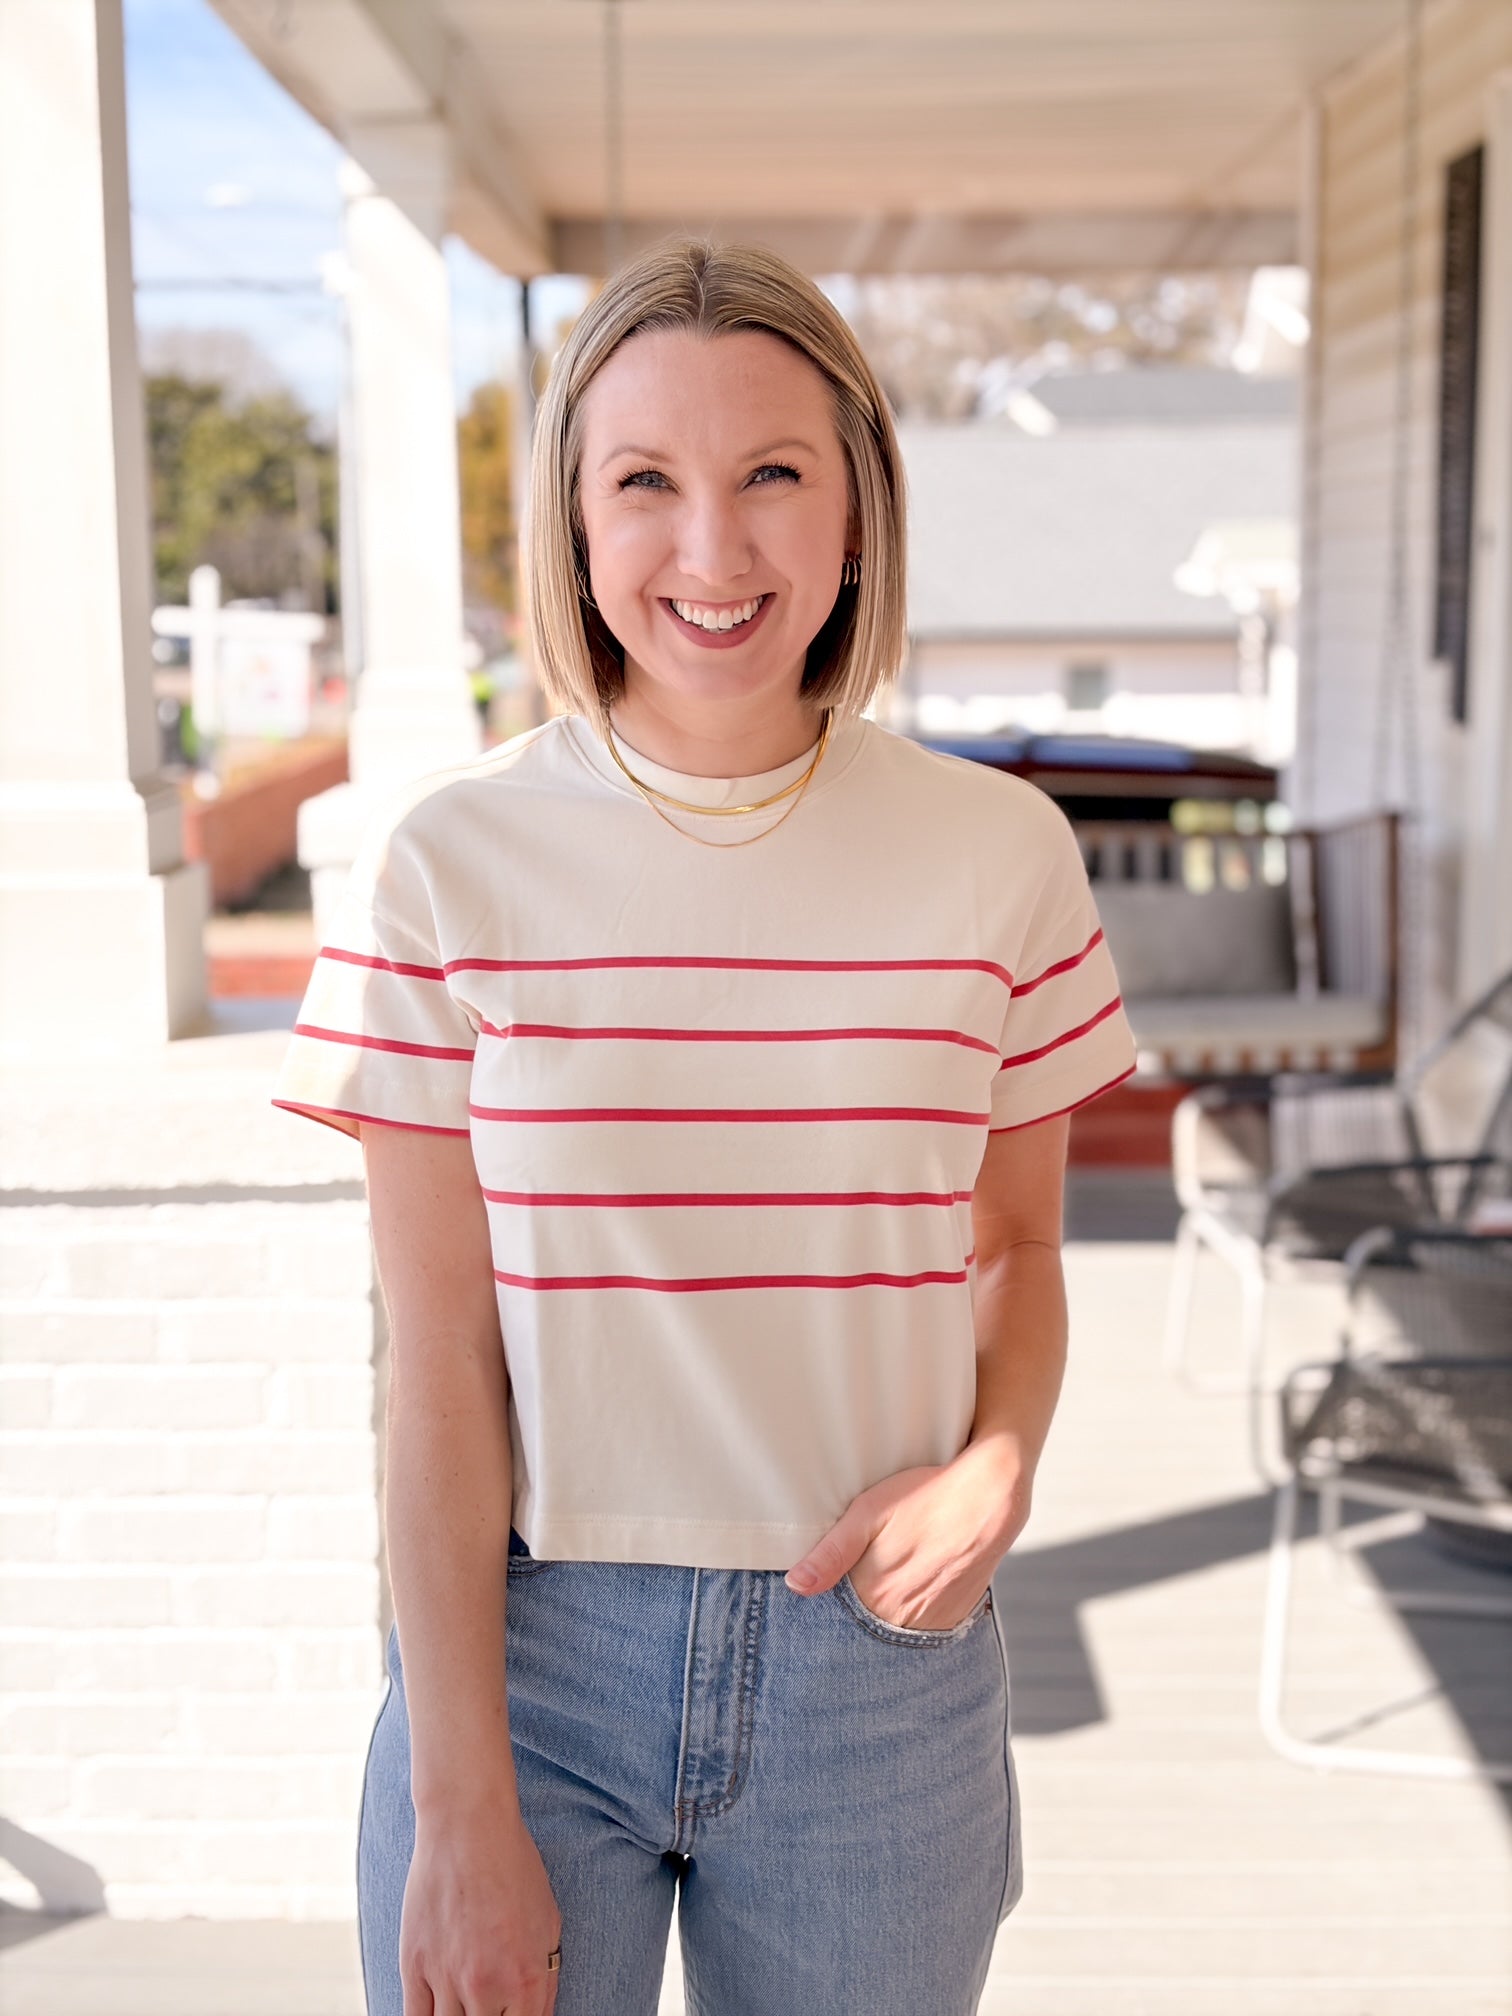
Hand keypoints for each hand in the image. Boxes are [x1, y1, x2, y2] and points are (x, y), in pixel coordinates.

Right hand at [401, 1800, 561, 2014]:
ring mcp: (447, 1979)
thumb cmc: (513, 1867)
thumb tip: (538, 2014)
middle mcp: (487, 1987)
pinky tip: (436, 2011)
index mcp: (527, 1979)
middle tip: (488, 2004)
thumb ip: (545, 1978)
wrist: (467, 1827)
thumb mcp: (548, 1921)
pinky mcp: (414, 1967)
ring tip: (466, 2003)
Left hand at [783, 1441, 1031, 1631]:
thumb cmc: (925, 1496)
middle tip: (852, 1595)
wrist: (990, 1498)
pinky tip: (910, 1594)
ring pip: (895, 1634)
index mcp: (875, 1595)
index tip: (815, 1609)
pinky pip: (925, 1631)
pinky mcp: (956, 1617)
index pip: (835, 1624)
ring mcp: (932, 1622)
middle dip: (851, 1624)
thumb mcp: (869, 1512)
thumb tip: (796, 1586)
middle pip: (864, 1633)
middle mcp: (903, 1619)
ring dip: (883, 1622)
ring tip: (883, 1590)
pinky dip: (911, 1619)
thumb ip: (831, 1553)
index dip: (822, 1616)